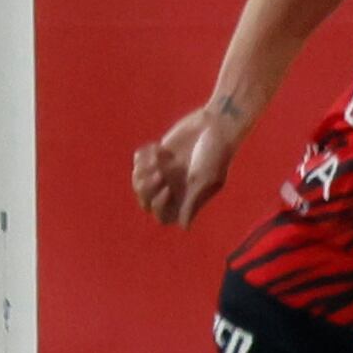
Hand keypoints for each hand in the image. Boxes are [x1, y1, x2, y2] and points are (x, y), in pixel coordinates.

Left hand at [133, 96, 249, 229]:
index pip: (161, 216)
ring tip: (157, 158)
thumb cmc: (216, 155)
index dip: (158, 207)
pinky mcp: (158, 154)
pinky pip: (137, 161)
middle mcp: (173, 188)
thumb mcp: (206, 179)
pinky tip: (158, 148)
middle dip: (147, 189)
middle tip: (160, 173)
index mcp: (185, 199)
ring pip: (137, 182)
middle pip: (145, 201)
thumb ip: (192, 202)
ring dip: (143, 171)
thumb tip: (183, 227)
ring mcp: (164, 171)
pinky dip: (143, 155)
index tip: (168, 189)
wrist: (215, 125)